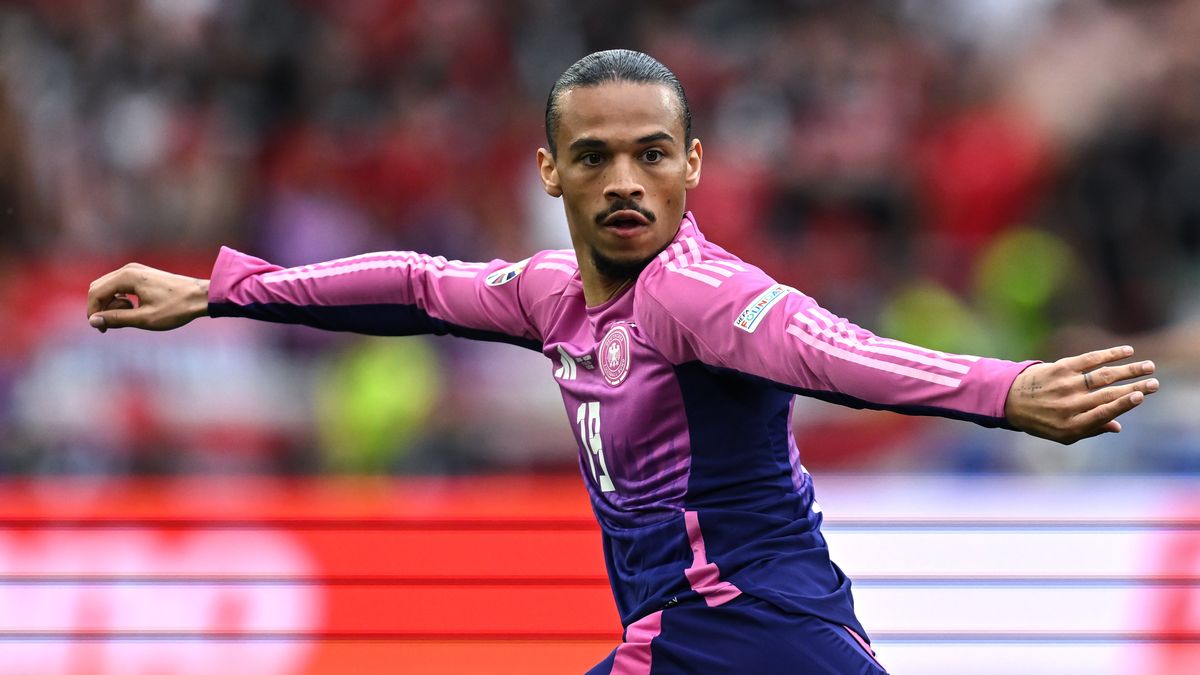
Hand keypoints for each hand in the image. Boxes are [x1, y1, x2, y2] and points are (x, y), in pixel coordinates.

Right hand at [86, 263, 209, 332]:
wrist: (202, 296)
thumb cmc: (176, 308)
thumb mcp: (144, 318)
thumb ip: (116, 319)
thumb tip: (93, 320)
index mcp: (127, 276)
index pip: (95, 293)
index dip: (93, 313)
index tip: (102, 330)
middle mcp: (128, 269)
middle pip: (98, 288)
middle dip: (100, 308)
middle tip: (112, 326)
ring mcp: (135, 270)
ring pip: (108, 288)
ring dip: (111, 305)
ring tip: (130, 316)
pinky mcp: (141, 275)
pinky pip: (120, 287)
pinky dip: (120, 299)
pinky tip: (135, 309)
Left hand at [1004, 345, 1158, 443]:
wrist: (1010, 400)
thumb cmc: (1042, 420)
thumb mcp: (1063, 433)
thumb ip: (1090, 429)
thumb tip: (1118, 426)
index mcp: (1072, 425)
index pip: (1102, 414)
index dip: (1123, 405)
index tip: (1141, 397)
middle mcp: (1069, 405)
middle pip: (1108, 394)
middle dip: (1134, 387)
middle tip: (1155, 382)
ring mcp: (1065, 385)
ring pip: (1103, 376)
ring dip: (1128, 370)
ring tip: (1148, 367)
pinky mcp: (1060, 368)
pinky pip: (1089, 359)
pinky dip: (1109, 354)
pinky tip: (1127, 351)